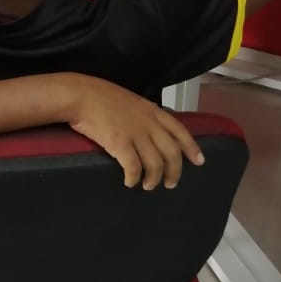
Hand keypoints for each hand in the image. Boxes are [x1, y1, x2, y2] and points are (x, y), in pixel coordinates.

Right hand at [67, 75, 204, 189]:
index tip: (199, 161)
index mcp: (152, 110)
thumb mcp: (130, 99)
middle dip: (174, 172)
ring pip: (155, 164)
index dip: (191, 147)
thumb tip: (148, 127)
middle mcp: (148, 123)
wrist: (81, 95)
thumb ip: (143, 113)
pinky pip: (134, 168)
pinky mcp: (120, 144)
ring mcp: (135, 134)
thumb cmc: (100, 95)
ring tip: (147, 185)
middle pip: (172, 153)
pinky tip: (130, 182)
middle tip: (170, 184)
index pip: (179, 131)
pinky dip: (134, 178)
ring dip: (154, 179)